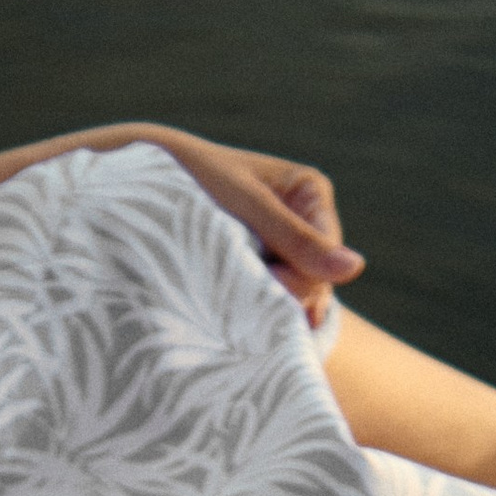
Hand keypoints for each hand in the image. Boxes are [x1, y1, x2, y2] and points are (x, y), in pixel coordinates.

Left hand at [118, 125, 363, 324]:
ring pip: (293, 294)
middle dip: (282, 292)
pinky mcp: (256, 268)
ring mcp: (280, 247)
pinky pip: (269, 299)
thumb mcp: (246, 206)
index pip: (326, 255)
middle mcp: (302, 220)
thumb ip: (296, 239)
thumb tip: (355, 270)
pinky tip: (240, 318)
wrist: (140, 183)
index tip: (260, 280)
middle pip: (314, 280)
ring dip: (266, 303)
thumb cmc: (194, 178)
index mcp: (310, 192)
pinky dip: (255, 308)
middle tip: (238, 288)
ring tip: (229, 296)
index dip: (298, 278)